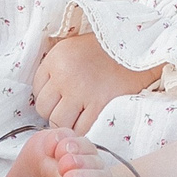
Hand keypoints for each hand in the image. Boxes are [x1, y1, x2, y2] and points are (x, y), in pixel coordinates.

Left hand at [31, 33, 160, 131]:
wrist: (138, 48)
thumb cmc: (106, 49)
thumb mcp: (73, 47)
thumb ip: (57, 66)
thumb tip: (45, 89)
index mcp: (56, 58)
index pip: (37, 89)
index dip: (48, 97)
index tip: (60, 99)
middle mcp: (64, 74)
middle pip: (44, 109)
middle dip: (55, 113)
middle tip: (70, 110)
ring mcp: (81, 91)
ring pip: (59, 122)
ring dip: (68, 124)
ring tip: (79, 118)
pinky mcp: (99, 104)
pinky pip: (81, 128)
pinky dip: (85, 129)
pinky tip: (92, 121)